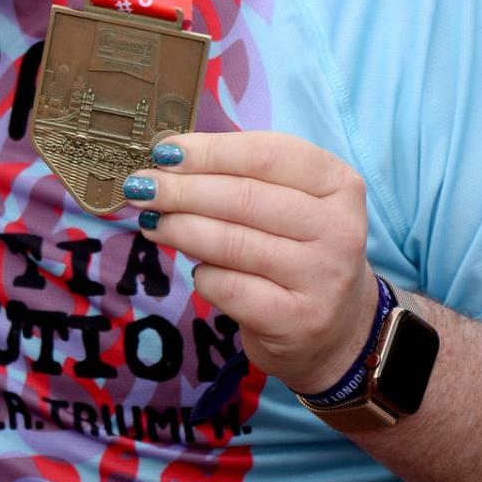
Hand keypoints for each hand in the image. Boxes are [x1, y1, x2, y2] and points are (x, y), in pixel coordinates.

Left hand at [124, 131, 375, 392]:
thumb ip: (242, 176)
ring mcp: (322, 277)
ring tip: (150, 221)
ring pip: (232, 242)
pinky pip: (229, 287)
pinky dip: (202, 274)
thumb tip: (170, 159)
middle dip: (182, 189)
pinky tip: (195, 269)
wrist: (339, 331)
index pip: (266, 154)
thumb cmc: (300, 250)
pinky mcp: (297, 320)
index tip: (165, 151)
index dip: (209, 151)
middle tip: (141, 186)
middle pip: (244, 197)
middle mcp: (339, 228)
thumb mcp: (290, 202)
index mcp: (338, 183)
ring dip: (180, 228)